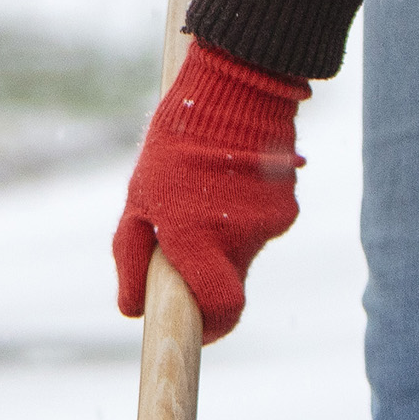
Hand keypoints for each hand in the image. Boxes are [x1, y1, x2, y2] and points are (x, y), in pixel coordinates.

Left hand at [112, 41, 307, 339]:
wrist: (236, 88)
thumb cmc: (176, 145)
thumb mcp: (140, 198)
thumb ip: (133, 256)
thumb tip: (131, 309)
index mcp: (198, 238)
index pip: (221, 309)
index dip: (212, 328)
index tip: (201, 331)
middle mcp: (239, 237)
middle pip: (230, 282)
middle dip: (210, 274)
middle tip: (188, 243)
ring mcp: (269, 222)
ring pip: (244, 252)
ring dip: (224, 237)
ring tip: (206, 192)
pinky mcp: (287, 205)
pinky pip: (260, 226)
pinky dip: (243, 215)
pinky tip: (229, 181)